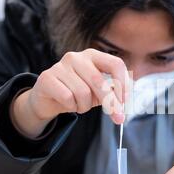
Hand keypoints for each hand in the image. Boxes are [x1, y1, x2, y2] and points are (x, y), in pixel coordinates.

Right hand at [11, 49, 129, 137]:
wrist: (48, 99)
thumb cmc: (77, 93)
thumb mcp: (99, 92)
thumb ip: (113, 93)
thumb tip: (125, 103)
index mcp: (93, 56)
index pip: (115, 64)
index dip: (123, 83)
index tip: (126, 101)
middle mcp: (76, 57)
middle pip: (99, 81)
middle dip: (110, 102)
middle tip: (117, 118)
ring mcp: (60, 66)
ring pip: (83, 92)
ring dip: (85, 106)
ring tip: (80, 105)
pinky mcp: (47, 78)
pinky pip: (67, 98)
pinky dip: (71, 106)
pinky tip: (68, 104)